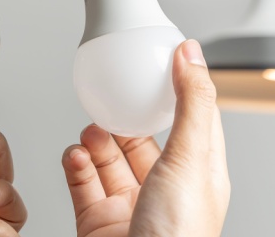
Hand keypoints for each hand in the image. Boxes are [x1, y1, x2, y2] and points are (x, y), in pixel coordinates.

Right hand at [61, 40, 230, 236]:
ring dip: (96, 141)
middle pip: (144, 140)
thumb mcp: (192, 157)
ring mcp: (131, 207)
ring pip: (109, 161)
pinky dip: (75, 166)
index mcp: (199, 173)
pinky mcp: (98, 223)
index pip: (193, 121)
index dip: (179, 90)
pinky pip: (83, 185)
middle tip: (111, 99)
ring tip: (91, 130)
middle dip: (125, 118)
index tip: (162, 61)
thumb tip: (193, 55)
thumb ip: (191, 103)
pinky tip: (75, 154)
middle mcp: (166, 190)